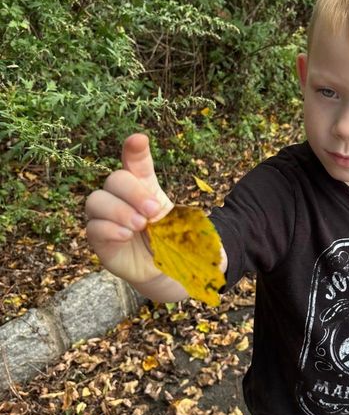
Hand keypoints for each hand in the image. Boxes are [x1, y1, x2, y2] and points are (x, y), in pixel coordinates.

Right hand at [85, 133, 173, 288]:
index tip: (139, 140)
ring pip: (96, 201)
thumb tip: (180, 219)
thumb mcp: (188, 227)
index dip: (135, 149)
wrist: (169, 274)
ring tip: (140, 225)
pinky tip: (126, 235)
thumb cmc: (176, 244)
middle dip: (133, 192)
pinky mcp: (101, 242)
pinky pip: (93, 228)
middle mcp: (123, 199)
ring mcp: (107, 219)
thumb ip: (185, 218)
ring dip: (119, 211)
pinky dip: (109, 229)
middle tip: (153, 211)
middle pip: (115, 179)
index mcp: (145, 188)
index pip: (136, 162)